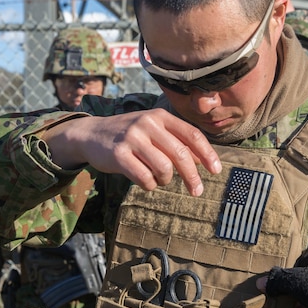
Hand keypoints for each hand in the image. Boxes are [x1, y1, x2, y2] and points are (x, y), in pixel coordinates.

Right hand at [44, 110, 221, 195]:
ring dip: (165, 180)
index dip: (207, 154)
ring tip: (159, 179)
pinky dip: (149, 185)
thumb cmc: (130, 135)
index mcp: (160, 117)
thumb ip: (176, 141)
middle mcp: (147, 124)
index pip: (192, 135)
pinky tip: (145, 181)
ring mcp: (132, 138)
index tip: (216, 171)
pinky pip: (144, 178)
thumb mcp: (153, 131)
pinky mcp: (118, 154)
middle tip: (197, 191)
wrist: (91, 134)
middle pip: (181, 154)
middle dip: (192, 177)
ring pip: (164, 168)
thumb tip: (203, 160)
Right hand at [256, 245, 307, 307]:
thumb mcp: (295, 282)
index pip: (299, 256)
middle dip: (292, 285)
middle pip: (304, 273)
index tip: (278, 279)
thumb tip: (260, 282)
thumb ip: (277, 280)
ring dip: (298, 298)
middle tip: (279, 294)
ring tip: (285, 307)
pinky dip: (307, 307)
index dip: (287, 267)